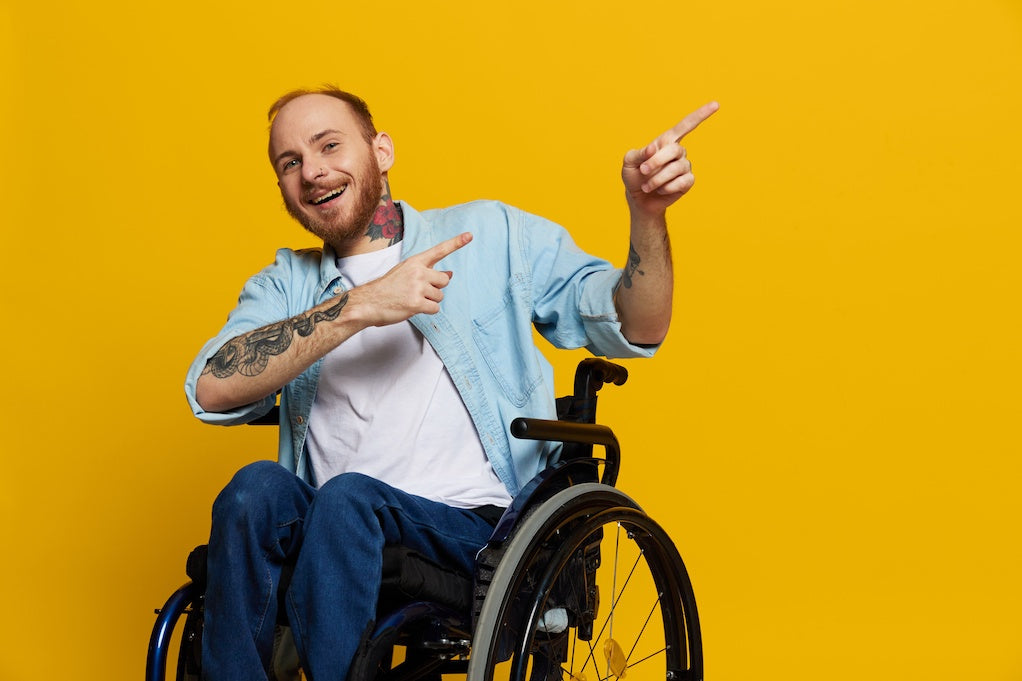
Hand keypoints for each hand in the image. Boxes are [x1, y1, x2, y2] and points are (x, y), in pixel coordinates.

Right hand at [357, 232, 472, 325]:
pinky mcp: (416, 303)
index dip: (456, 243)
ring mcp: (417, 287)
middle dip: (436, 288)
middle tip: (420, 291)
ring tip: (412, 299)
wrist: (369, 302)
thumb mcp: (406, 273)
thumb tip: (450, 273)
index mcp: (415, 262)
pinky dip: (427, 311)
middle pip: (444, 280)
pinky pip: (435, 308)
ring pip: (440, 296)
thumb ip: (427, 271)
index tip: (469, 235)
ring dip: (430, 301)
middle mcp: (418, 272)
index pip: (439, 250)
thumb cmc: (387, 288)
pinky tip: (413, 307)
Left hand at [622, 101, 718, 217]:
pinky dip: (667, 187)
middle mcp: (678, 152)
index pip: (686, 125)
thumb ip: (638, 153)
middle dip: (656, 161)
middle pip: (675, 150)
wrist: (639, 199)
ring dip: (657, 178)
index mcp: (666, 141)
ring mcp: (684, 166)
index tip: (716, 104)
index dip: (701, 115)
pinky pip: (682, 181)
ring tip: (647, 186)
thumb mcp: (630, 162)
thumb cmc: (634, 176)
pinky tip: (660, 190)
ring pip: (676, 168)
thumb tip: (653, 148)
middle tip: (643, 171)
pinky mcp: (687, 181)